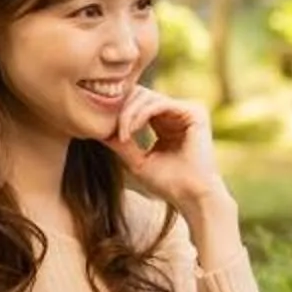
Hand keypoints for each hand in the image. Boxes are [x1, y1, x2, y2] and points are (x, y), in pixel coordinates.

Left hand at [109, 85, 225, 215]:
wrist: (191, 197)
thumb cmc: (168, 184)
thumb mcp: (136, 161)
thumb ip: (121, 143)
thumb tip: (97, 128)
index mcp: (166, 122)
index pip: (137, 102)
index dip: (118, 112)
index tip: (103, 132)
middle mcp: (178, 113)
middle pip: (141, 94)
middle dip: (122, 110)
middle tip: (113, 133)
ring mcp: (188, 110)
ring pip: (147, 97)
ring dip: (128, 114)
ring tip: (122, 135)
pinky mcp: (195, 112)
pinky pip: (159, 103)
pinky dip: (140, 114)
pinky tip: (131, 130)